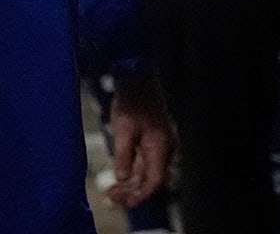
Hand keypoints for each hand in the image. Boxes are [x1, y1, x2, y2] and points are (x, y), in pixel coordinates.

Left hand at [106, 73, 172, 206]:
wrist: (139, 81)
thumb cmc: (132, 103)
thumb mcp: (123, 130)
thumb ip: (123, 156)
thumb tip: (122, 177)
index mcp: (160, 146)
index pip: (156, 179)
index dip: (142, 194)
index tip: (127, 202)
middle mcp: (164, 147)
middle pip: (153, 178)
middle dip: (134, 191)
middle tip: (112, 197)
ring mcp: (160, 144)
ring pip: (149, 171)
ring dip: (132, 183)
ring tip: (112, 190)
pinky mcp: (154, 140)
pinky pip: (146, 162)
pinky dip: (133, 172)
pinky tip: (119, 177)